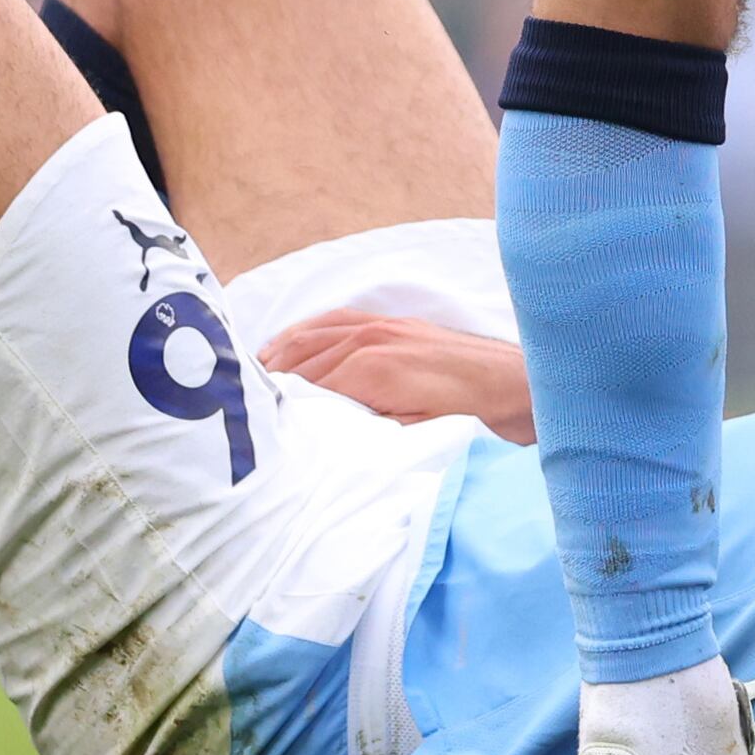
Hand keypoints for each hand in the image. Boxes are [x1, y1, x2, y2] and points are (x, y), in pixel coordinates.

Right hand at [255, 311, 536, 438]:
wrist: (519, 385)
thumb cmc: (472, 416)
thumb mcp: (414, 435)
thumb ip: (366, 427)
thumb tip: (324, 429)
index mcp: (373, 369)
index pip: (308, 386)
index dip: (279, 403)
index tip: (250, 418)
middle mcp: (373, 339)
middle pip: (303, 359)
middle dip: (271, 379)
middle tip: (235, 399)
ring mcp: (384, 325)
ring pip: (314, 335)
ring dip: (282, 353)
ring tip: (253, 375)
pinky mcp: (395, 322)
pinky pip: (337, 319)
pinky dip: (307, 330)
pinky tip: (289, 343)